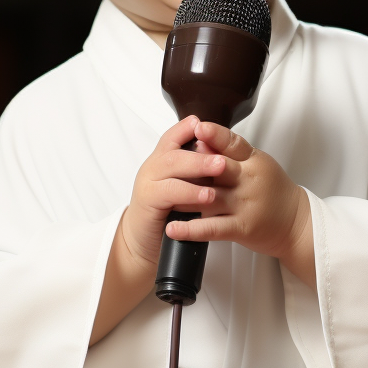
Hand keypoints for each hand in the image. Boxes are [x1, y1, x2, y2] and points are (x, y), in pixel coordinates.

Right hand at [121, 114, 229, 269]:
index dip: (190, 128)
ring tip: (221, 167)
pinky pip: (168, 192)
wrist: (144, 242)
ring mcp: (149, 181)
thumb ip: (196, 170)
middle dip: (202, 148)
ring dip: (198, 165)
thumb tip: (224, 154)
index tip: (206, 124)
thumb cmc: (167, 213)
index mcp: (163, 159)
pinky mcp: (147, 200)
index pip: (176, 136)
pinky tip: (206, 195)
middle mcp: (154, 166)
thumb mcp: (184, 187)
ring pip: (172, 165)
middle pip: (176, 148)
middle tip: (223, 151)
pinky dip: (188, 192)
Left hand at [164, 121, 315, 288]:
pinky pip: (213, 228)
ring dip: (183, 198)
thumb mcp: (256, 165)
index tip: (198, 128)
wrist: (296, 223)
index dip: (215, 135)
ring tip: (161, 198)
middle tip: (170, 164)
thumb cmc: (272, 191)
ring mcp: (245, 204)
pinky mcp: (242, 227)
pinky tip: (173, 228)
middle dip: (194, 165)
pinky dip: (191, 229)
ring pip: (209, 198)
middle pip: (218, 168)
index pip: (232, 143)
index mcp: (253, 160)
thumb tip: (201, 140)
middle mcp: (249, 180)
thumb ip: (230, 153)